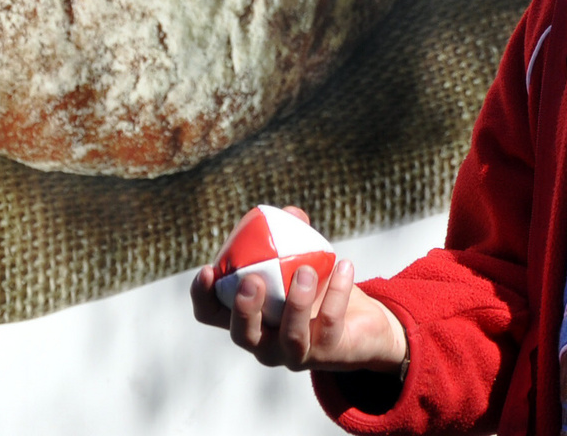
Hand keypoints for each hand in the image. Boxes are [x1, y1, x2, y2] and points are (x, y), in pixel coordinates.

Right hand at [190, 206, 407, 373]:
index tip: (208, 269)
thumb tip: (289, 214)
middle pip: (244, 336)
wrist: (363, 323)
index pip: (213, 315)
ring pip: (291, 336)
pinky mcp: (330, 353)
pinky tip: (344, 266)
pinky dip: (337, 293)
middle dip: (245, 310)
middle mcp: (266, 343)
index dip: (204, 297)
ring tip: (306, 271)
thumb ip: (293, 239)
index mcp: (251, 319)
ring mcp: (296, 354)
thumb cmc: (321, 291)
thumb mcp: (305, 263)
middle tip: (252, 281)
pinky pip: (330, 324)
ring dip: (297, 303)